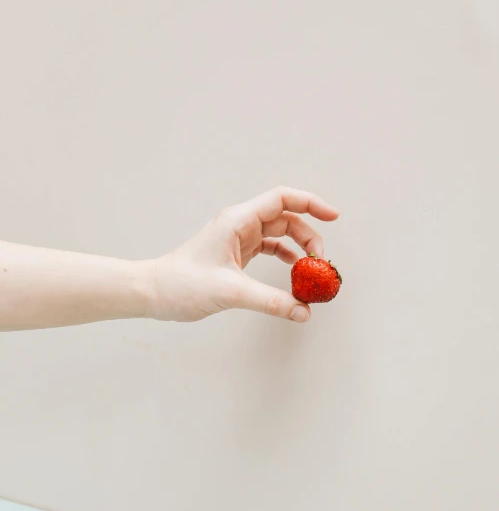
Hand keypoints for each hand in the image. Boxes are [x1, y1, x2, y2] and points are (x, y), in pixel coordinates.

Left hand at [146, 187, 338, 322]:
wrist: (153, 292)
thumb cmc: (181, 284)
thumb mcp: (230, 292)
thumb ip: (270, 301)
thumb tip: (303, 311)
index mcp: (238, 220)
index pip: (282, 199)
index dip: (311, 203)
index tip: (334, 216)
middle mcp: (239, 224)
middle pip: (286, 218)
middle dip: (309, 237)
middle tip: (320, 264)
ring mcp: (238, 239)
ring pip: (280, 234)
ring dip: (299, 249)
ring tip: (311, 271)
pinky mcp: (236, 254)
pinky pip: (269, 249)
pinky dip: (285, 258)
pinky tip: (294, 273)